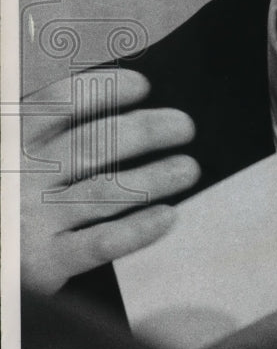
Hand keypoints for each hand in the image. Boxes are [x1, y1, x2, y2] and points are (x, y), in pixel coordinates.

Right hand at [21, 69, 199, 293]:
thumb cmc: (10, 195)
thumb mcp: (15, 153)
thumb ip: (49, 134)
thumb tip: (124, 115)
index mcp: (12, 140)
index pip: (59, 102)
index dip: (105, 89)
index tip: (143, 86)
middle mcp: (20, 175)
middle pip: (92, 144)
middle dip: (145, 131)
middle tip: (183, 127)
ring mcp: (31, 218)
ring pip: (104, 191)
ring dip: (153, 178)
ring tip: (187, 169)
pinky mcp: (42, 261)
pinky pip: (99, 243)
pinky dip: (137, 229)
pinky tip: (166, 216)